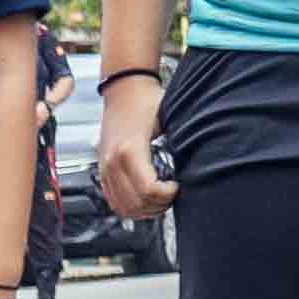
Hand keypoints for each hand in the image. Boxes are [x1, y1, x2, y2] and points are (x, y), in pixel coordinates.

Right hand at [95, 72, 171, 221]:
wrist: (124, 88)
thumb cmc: (146, 102)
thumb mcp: (169, 121)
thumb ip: (178, 146)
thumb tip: (196, 167)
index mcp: (129, 151)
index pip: (148, 190)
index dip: (167, 195)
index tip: (178, 186)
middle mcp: (112, 161)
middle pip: (135, 204)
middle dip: (158, 206)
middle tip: (172, 196)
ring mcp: (105, 167)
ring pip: (122, 207)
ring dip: (144, 210)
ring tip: (161, 199)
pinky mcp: (102, 169)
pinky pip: (112, 200)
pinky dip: (130, 206)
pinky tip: (145, 199)